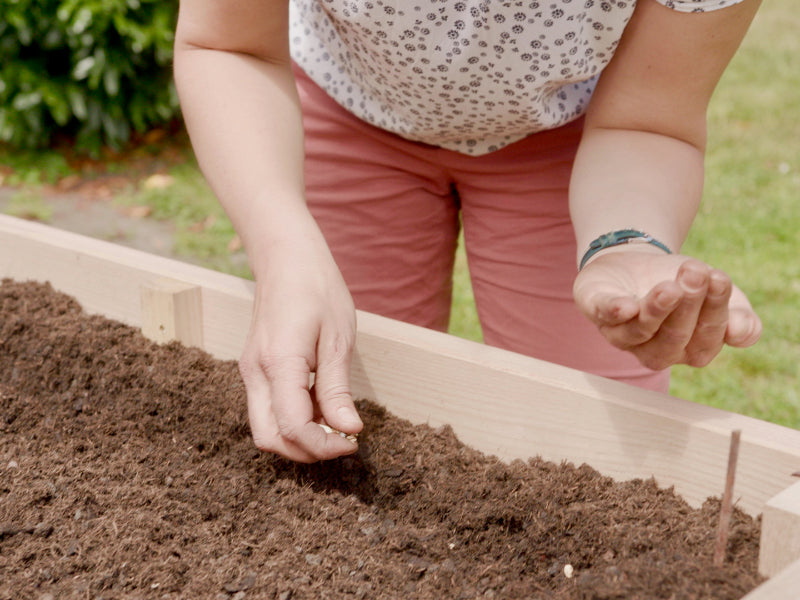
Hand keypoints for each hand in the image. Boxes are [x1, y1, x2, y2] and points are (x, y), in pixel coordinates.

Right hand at [237, 217, 362, 461]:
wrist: (287, 259)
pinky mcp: (255, 370)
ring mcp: (251, 372)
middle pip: (270, 438)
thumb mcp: (337, 339)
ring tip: (334, 423)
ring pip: (266, 428)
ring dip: (299, 438)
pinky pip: (268, 409)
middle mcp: (255, 373)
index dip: (324, 445)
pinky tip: (321, 406)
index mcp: (277, 363)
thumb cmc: (318, 290)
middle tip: (342, 442)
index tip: (353, 442)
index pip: (293, 427)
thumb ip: (337, 389)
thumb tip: (348, 430)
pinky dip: (293, 421)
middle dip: (306, 451)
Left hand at [573, 248, 761, 370]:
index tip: (718, 277)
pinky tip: (626, 306)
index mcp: (689, 349)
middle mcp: (653, 349)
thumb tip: (742, 332)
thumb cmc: (683, 284)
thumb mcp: (716, 294)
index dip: (716, 311)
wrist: (636, 261)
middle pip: (674, 338)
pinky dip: (614, 311)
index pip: (707, 340)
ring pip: (640, 332)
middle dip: (689, 305)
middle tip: (695, 272)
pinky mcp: (596, 309)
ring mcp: (621, 333)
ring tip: (670, 287)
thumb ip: (739, 316)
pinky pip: (603, 315)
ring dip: (656, 310)